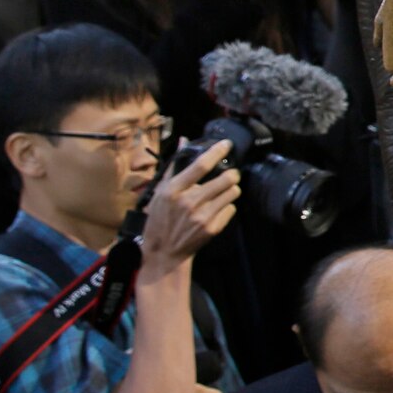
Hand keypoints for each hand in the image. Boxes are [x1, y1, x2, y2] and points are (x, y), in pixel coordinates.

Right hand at [139, 141, 238, 267]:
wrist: (164, 251)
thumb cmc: (160, 218)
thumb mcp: (161, 191)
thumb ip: (174, 165)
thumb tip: (184, 141)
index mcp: (173, 190)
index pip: (200, 165)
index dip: (217, 151)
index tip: (227, 144)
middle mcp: (189, 202)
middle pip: (226, 179)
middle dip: (232, 174)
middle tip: (230, 175)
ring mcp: (202, 216)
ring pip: (233, 192)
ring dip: (230, 190)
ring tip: (222, 193)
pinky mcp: (212, 229)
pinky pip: (231, 209)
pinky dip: (227, 207)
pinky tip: (216, 209)